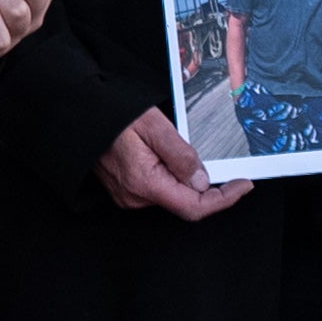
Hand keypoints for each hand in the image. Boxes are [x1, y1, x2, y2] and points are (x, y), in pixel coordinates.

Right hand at [96, 107, 249, 221]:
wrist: (79, 114)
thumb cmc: (111, 115)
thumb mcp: (154, 125)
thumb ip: (181, 155)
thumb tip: (202, 181)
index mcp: (145, 183)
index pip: (194, 206)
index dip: (224, 199)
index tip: (242, 186)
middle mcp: (135, 197)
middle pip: (185, 201)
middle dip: (202, 181)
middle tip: (200, 152)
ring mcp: (128, 196)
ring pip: (172, 194)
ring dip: (183, 175)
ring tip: (166, 143)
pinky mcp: (125, 190)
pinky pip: (158, 188)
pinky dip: (169, 175)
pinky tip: (160, 152)